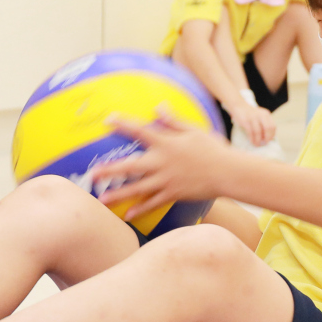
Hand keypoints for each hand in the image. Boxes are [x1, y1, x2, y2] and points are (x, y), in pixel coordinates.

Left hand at [96, 109, 236, 219]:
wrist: (228, 173)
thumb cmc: (213, 149)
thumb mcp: (194, 130)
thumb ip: (173, 121)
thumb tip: (158, 107)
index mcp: (166, 143)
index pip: (140, 131)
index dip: (124, 124)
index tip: (109, 119)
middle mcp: (162, 163)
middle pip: (130, 167)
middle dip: (110, 170)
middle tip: (93, 174)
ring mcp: (166, 181)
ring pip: (137, 189)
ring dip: (118, 194)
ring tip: (102, 199)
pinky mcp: (173, 194)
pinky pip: (153, 203)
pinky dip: (140, 209)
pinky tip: (127, 215)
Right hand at [233, 103, 277, 146]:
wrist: (239, 106)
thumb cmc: (250, 114)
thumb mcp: (259, 116)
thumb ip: (264, 124)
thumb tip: (267, 138)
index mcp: (266, 114)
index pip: (273, 126)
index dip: (271, 135)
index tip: (268, 140)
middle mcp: (261, 115)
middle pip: (268, 128)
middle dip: (267, 138)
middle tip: (264, 143)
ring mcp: (253, 117)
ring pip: (258, 132)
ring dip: (258, 140)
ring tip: (257, 144)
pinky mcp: (246, 121)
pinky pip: (250, 132)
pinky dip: (252, 139)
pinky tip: (252, 141)